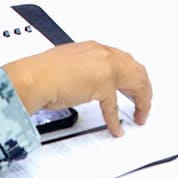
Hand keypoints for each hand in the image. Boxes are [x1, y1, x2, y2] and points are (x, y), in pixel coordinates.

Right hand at [3, 41, 152, 136]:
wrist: (32, 77)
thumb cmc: (40, 72)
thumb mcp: (65, 65)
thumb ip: (79, 71)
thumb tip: (82, 86)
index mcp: (93, 48)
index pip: (120, 60)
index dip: (130, 75)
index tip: (132, 87)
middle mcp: (102, 54)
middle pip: (136, 69)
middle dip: (143, 87)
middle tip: (144, 102)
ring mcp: (104, 68)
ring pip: (136, 82)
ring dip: (140, 101)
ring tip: (140, 114)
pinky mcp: (102, 85)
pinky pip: (113, 107)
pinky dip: (115, 121)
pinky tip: (117, 129)